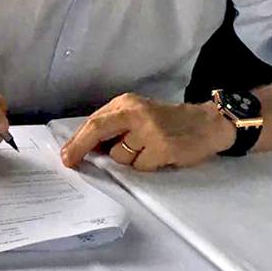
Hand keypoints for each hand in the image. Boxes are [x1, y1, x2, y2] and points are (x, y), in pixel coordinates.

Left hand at [60, 93, 236, 171]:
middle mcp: (135, 112)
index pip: (94, 121)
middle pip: (98, 130)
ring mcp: (149, 129)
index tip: (65, 154)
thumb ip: (115, 127)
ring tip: (148, 151)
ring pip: (120, 156)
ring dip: (129, 160)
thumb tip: (88, 148)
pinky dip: (147, 166)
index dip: (77, 139)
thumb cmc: (167, 122)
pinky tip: (160, 156)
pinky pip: (141, 167)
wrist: (206, 123)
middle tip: (69, 161)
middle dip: (80, 147)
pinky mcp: (163, 147)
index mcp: (125, 103)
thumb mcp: (138, 115)